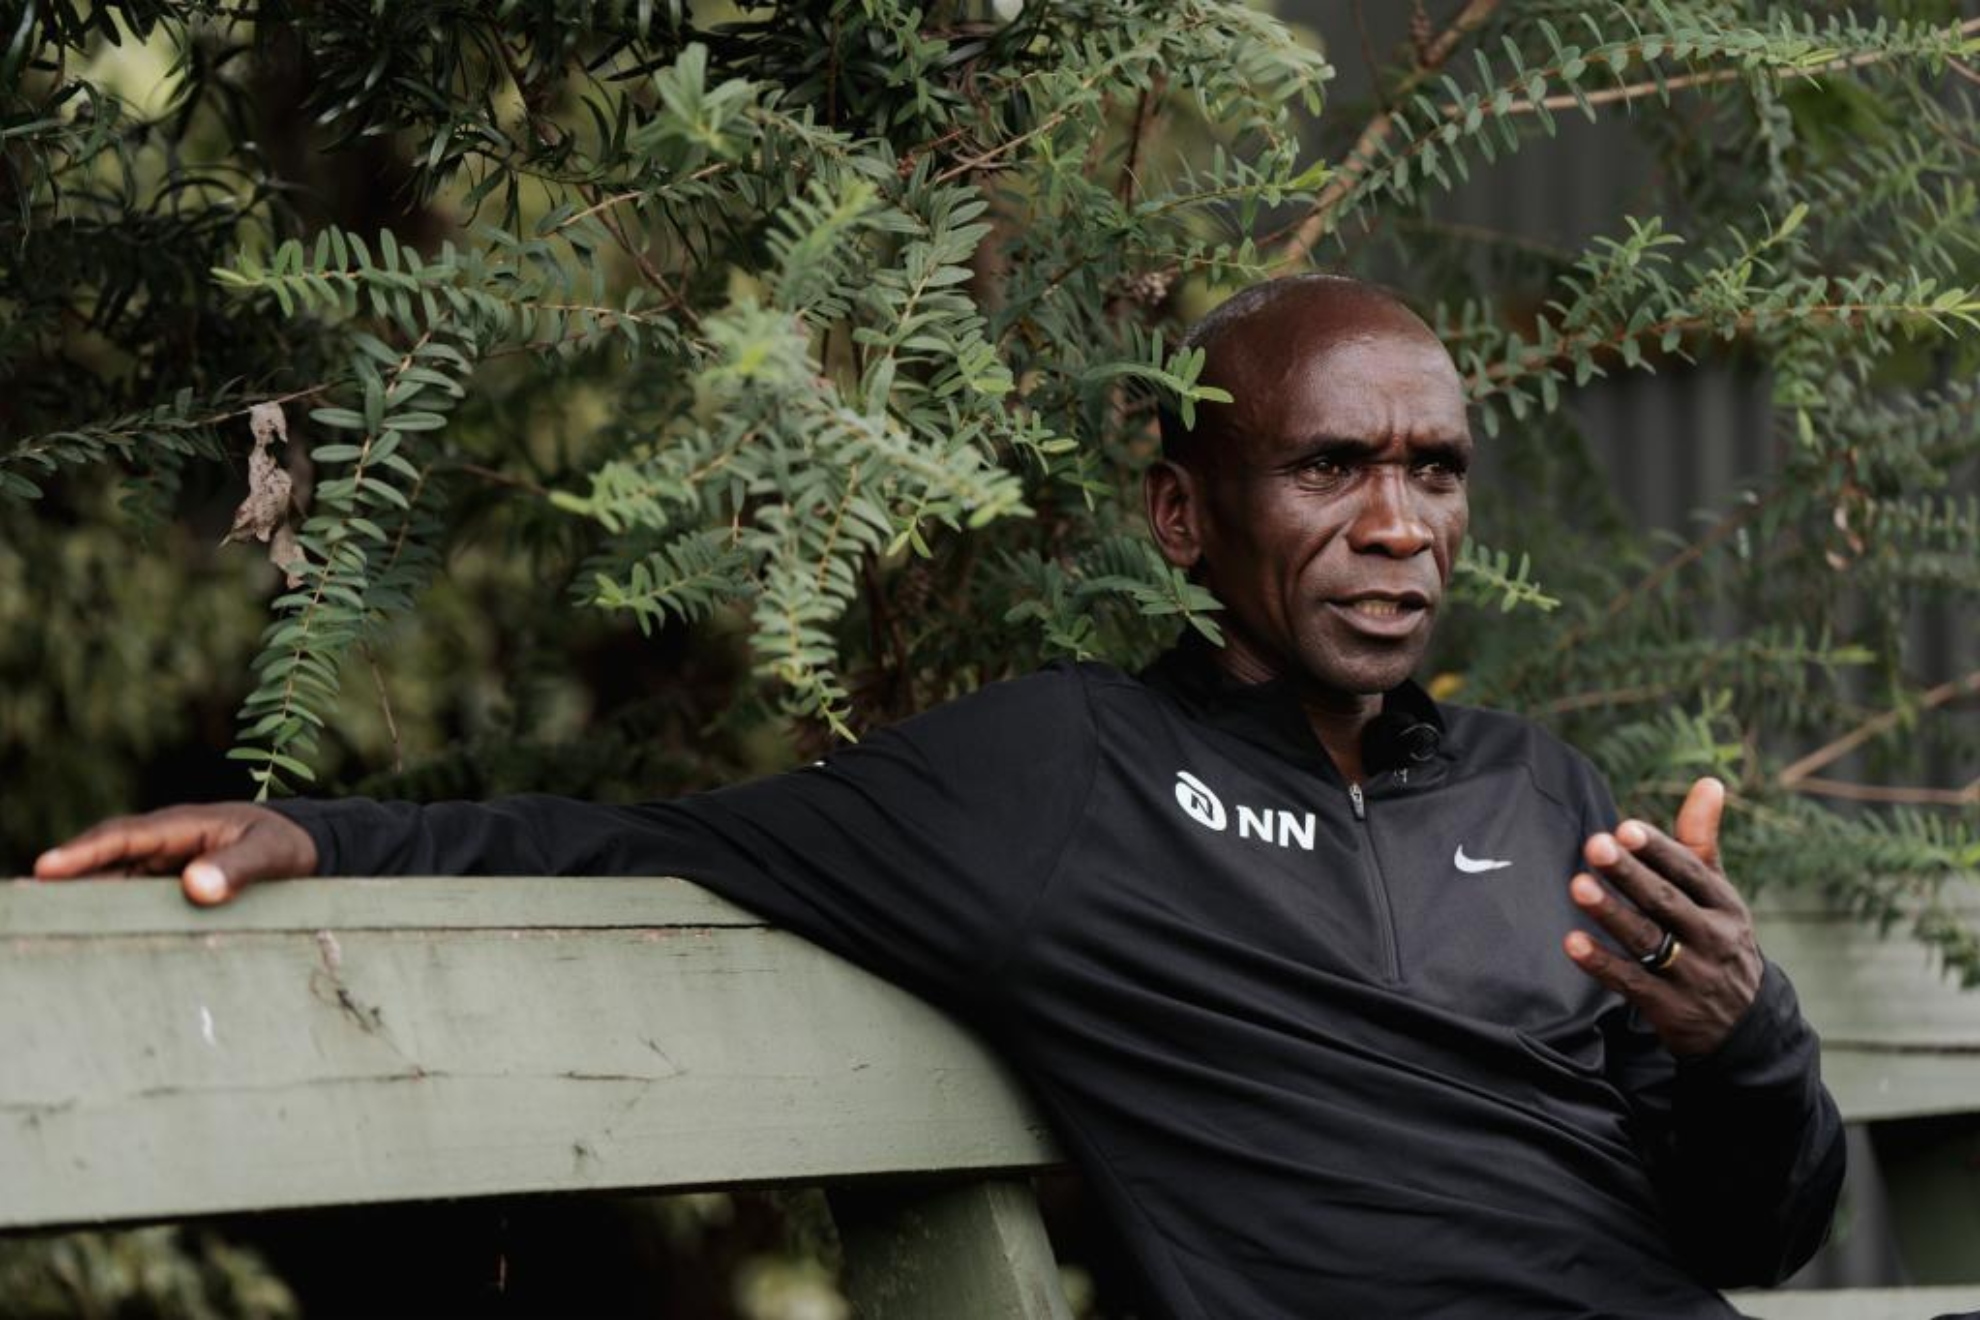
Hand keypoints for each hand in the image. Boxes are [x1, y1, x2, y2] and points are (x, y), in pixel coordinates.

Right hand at [33, 804, 318, 905]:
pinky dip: (110, 917)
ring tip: (44, 927)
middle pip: (106, 862)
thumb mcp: (273, 855)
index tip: (46, 868)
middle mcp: (164, 845)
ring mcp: (163, 868)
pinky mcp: (169, 890)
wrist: (307, 849)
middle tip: (26, 906)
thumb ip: (239, 869)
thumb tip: (195, 887)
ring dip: (83, 902)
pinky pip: (132, 901)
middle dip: (66, 880)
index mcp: (183, 826)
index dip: (85, 852)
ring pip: (113, 883)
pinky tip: (90, 941)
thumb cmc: (288, 845)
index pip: (125, 837)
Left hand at [1562, 778, 1763, 1056]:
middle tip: (1595, 844)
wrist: (1745, 1026)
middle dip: (1630, 874)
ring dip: (1611, 913)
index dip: (1659, 850)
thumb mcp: (1718, 894)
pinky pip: (1631, 983)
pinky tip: (1572, 943)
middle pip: (1666, 902)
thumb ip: (1701, 841)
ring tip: (1577, 885)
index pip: (1690, 872)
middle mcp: (1712, 937)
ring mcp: (1691, 975)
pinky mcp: (1669, 1008)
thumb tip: (1708, 780)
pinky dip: (1602, 963)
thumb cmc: (1718, 939)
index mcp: (1725, 904)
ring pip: (1648, 940)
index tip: (1626, 828)